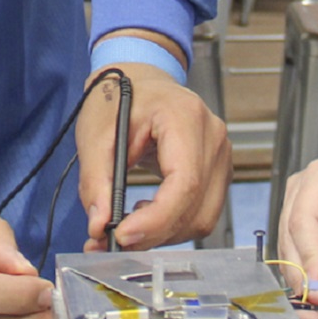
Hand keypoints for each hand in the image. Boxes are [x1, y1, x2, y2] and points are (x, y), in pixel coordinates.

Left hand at [76, 56, 230, 249]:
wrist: (139, 79)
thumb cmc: (119, 97)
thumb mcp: (95, 134)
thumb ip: (95, 181)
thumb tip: (99, 226)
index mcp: (185, 117)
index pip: (184, 183)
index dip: (156, 219)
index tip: (121, 235)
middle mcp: (213, 136)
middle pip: (196, 207)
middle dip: (154, 233)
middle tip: (112, 239)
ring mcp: (221, 154)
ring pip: (202, 217)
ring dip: (163, 234)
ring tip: (126, 226)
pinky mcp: (218, 170)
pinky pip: (202, 212)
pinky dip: (173, 225)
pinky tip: (146, 215)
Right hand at [277, 157, 317, 291]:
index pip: (303, 220)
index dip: (308, 256)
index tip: (315, 287)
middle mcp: (301, 188)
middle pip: (290, 235)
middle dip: (302, 271)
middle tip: (314, 301)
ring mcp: (295, 207)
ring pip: (288, 248)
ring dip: (301, 276)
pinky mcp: (297, 228)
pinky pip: (293, 255)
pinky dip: (305, 275)